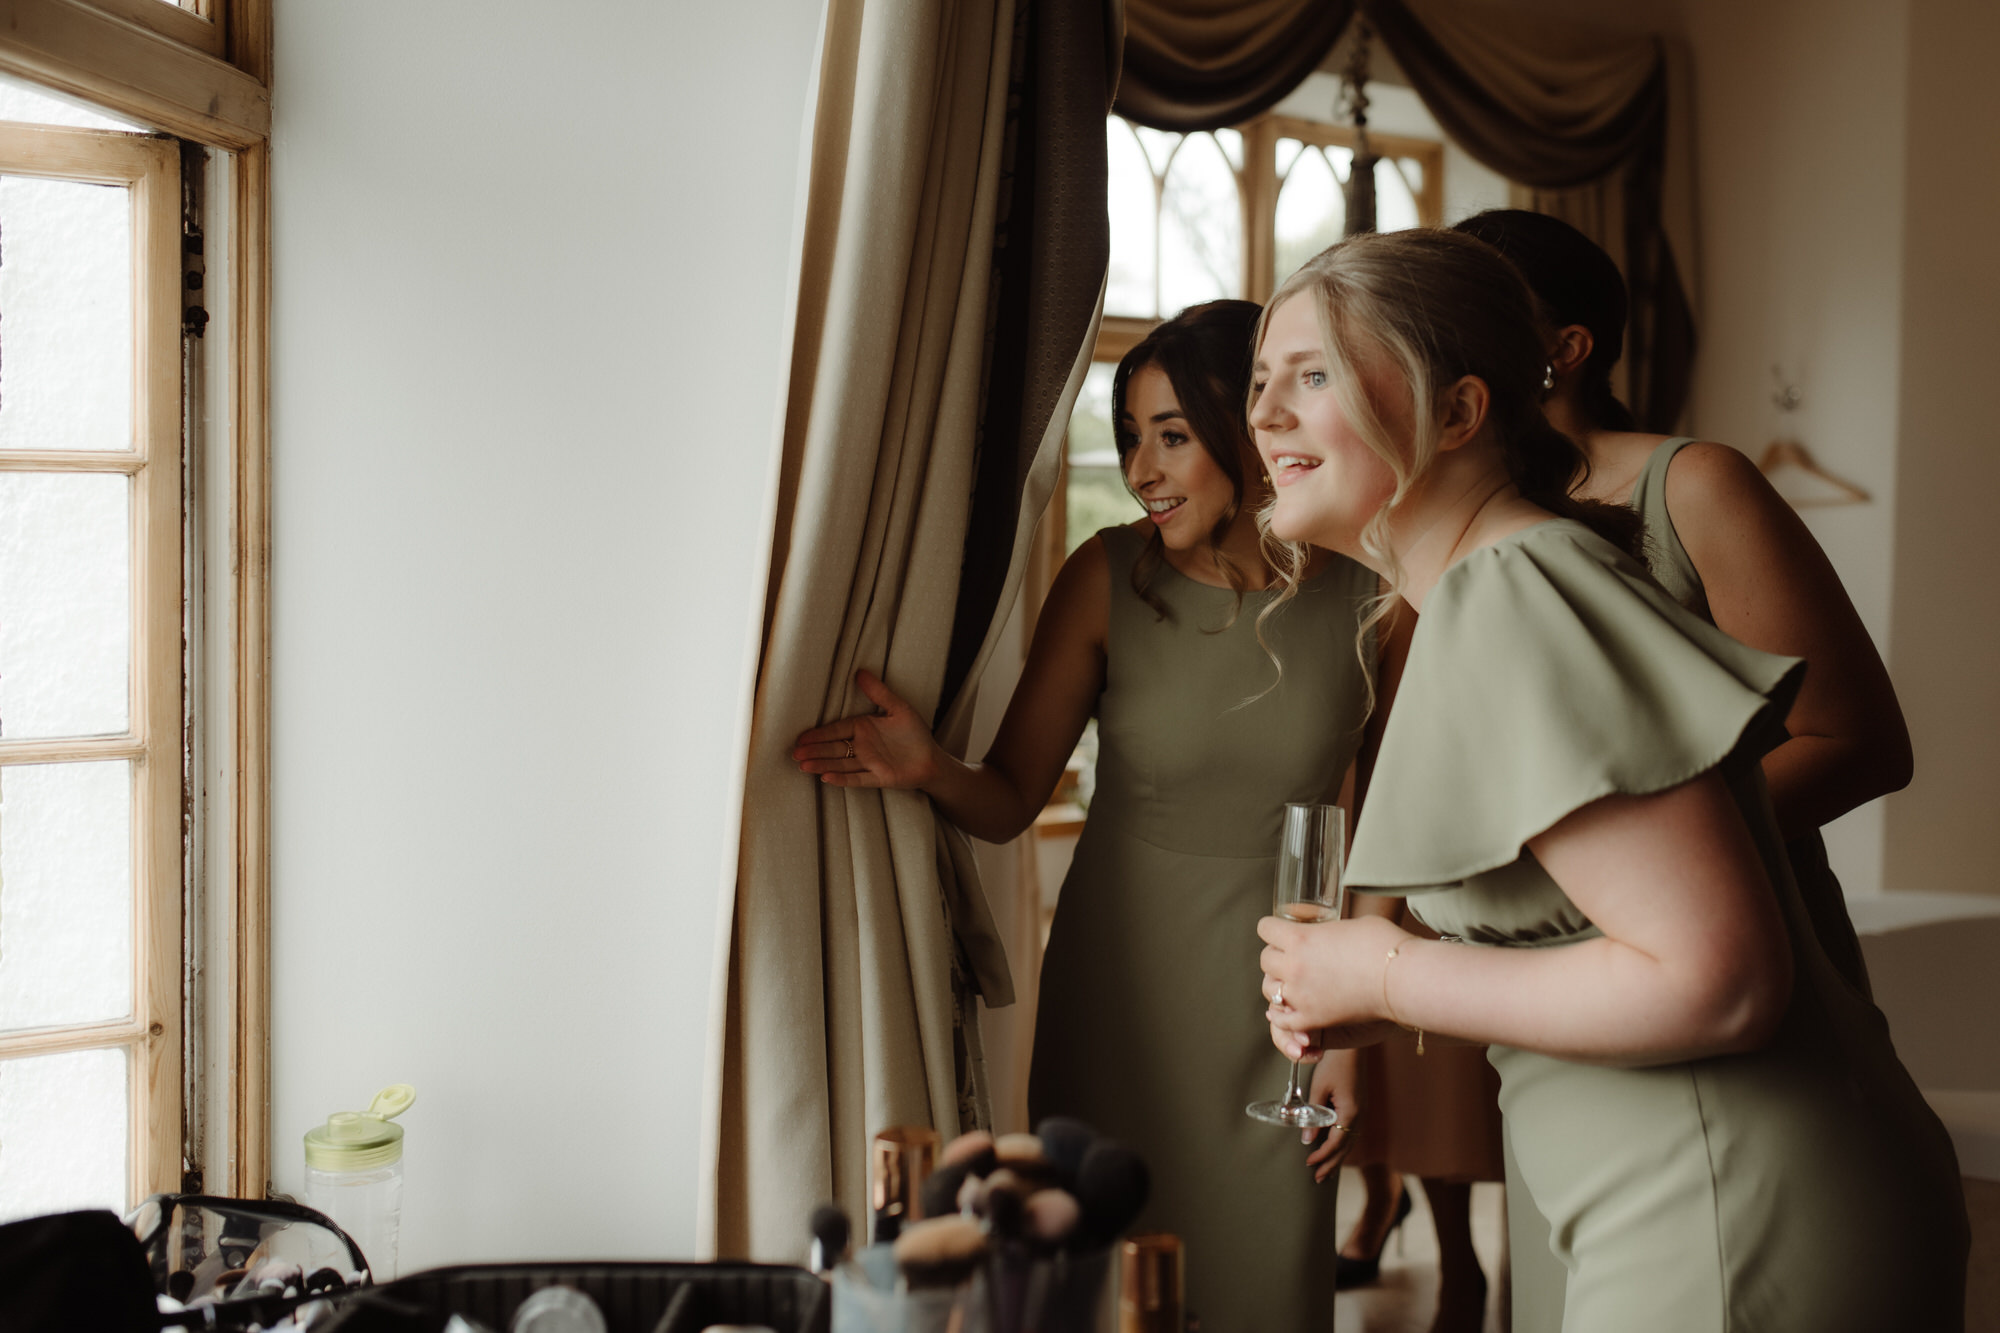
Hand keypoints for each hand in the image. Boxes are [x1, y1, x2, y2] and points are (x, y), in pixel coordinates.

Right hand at [791, 670, 941, 788]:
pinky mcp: (877, 778)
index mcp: (864, 728)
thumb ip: (879, 692)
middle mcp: (862, 747)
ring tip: (803, 766)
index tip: (801, 737)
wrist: (933, 760)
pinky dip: (842, 779)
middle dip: (814, 750)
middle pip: (833, 748)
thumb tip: (860, 671)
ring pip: (840, 764)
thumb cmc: (915, 733)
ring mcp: (868, 764)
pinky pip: (857, 779)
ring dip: (822, 764)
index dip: (819, 733)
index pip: (837, 730)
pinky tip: (826, 778)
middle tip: (795, 754)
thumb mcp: (898, 708)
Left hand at [1260, 913, 1409, 1054]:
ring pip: (1269, 988)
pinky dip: (1282, 1015)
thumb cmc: (1383, 944)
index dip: (1274, 928)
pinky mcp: (1312, 1018)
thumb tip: (1324, 930)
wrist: (1402, 977)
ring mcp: (1301, 994)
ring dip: (1279, 983)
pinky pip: (1282, 1020)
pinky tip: (1288, 1009)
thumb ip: (1327, 928)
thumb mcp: (1349, 923)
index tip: (1281, 931)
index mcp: (1300, 937)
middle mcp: (1294, 965)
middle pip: (1265, 958)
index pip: (1265, 928)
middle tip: (1291, 956)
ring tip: (1292, 982)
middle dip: (1277, 955)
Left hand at [1303, 1047, 1360, 1182]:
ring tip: (1327, 1171)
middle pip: (1346, 1147)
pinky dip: (1343, 1144)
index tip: (1309, 1164)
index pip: (1336, 1143)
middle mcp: (1360, 1115)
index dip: (1323, 1155)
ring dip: (1338, 1157)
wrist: (1352, 1045)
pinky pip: (1352, 1132)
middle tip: (1319, 1178)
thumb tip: (1306, 1139)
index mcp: (1350, 1112)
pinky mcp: (1359, 1106)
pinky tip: (1335, 1149)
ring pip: (1351, 1141)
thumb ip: (1313, 1116)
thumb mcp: (1319, 1088)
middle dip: (1332, 1163)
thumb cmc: (1334, 1063)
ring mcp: (1362, 1111)